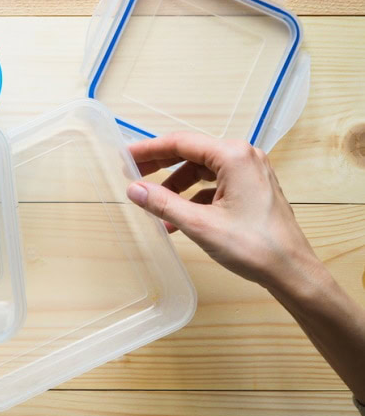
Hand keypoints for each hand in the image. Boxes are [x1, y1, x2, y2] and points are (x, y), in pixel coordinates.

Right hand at [125, 132, 324, 293]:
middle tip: (132, 174)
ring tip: (154, 205)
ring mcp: (250, 173)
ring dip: (176, 187)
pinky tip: (177, 220)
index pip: (180, 143)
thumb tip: (134, 189)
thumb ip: (163, 203)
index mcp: (233, 156)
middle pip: (191, 154)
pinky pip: (214, 186)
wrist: (291, 272)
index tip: (125, 157)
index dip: (149, 150)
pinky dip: (193, 198)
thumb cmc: (253, 247)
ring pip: (202, 171)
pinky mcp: (252, 190)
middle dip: (160, 166)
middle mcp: (244, 157)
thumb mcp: (199, 224)